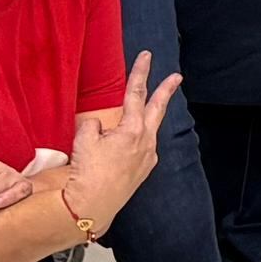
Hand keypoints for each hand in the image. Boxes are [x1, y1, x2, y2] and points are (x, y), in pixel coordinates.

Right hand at [60, 53, 178, 229]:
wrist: (91, 205)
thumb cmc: (87, 172)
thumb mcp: (84, 139)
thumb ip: (93, 124)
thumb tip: (100, 126)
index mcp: (133, 130)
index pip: (137, 93)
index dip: (140, 72)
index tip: (147, 56)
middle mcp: (146, 142)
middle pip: (158, 108)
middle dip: (166, 90)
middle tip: (176, 76)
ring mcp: (147, 157)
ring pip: (150, 129)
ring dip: (148, 118)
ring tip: (140, 112)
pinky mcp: (143, 171)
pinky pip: (143, 147)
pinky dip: (138, 139)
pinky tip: (126, 144)